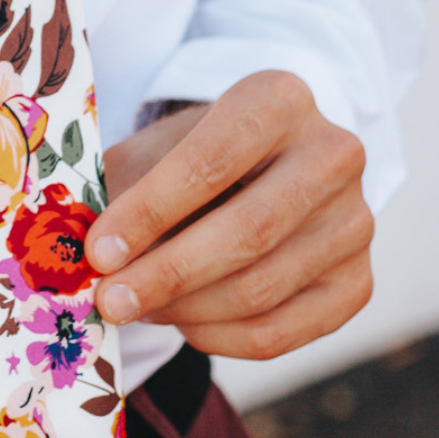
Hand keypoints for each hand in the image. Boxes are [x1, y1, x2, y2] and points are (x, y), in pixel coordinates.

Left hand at [86, 70, 373, 360]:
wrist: (264, 168)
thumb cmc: (193, 155)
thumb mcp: (156, 149)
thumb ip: (122, 191)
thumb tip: (80, 256)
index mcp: (280, 98)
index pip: (213, 160)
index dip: (151, 211)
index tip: (98, 251)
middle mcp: (334, 154)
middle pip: (248, 231)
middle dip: (167, 273)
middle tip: (109, 300)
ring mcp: (356, 222)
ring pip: (263, 288)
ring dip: (186, 309)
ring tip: (136, 306)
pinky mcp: (358, 283)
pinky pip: (283, 332)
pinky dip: (220, 338)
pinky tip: (181, 322)